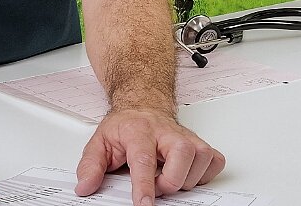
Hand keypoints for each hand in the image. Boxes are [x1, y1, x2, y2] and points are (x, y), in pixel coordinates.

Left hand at [76, 106, 224, 205]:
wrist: (144, 104)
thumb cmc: (126, 125)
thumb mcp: (100, 142)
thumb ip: (90, 166)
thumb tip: (86, 186)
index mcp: (139, 131)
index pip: (144, 160)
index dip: (145, 186)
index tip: (144, 204)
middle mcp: (167, 132)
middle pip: (183, 156)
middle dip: (170, 181)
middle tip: (156, 185)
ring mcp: (187, 136)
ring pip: (201, 160)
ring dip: (186, 179)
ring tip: (168, 177)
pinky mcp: (201, 143)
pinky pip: (214, 162)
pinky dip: (204, 174)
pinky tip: (187, 173)